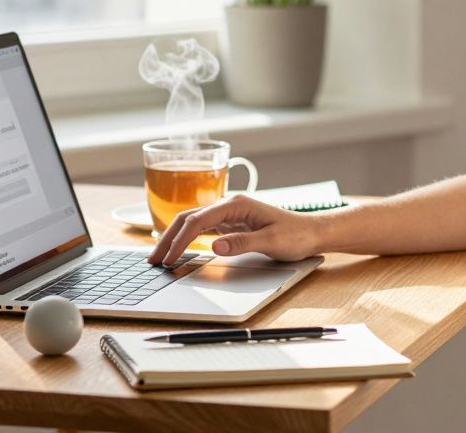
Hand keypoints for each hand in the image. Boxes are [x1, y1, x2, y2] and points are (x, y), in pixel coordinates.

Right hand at [146, 193, 324, 265]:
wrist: (313, 232)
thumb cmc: (296, 235)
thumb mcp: (271, 242)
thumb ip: (242, 243)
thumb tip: (214, 247)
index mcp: (236, 204)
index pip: (198, 221)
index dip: (180, 241)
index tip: (168, 259)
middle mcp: (229, 205)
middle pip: (188, 218)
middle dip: (168, 238)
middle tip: (153, 260)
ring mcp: (228, 214)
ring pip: (192, 223)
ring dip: (174, 238)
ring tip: (159, 257)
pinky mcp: (230, 224)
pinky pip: (202, 229)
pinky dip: (186, 239)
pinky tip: (179, 251)